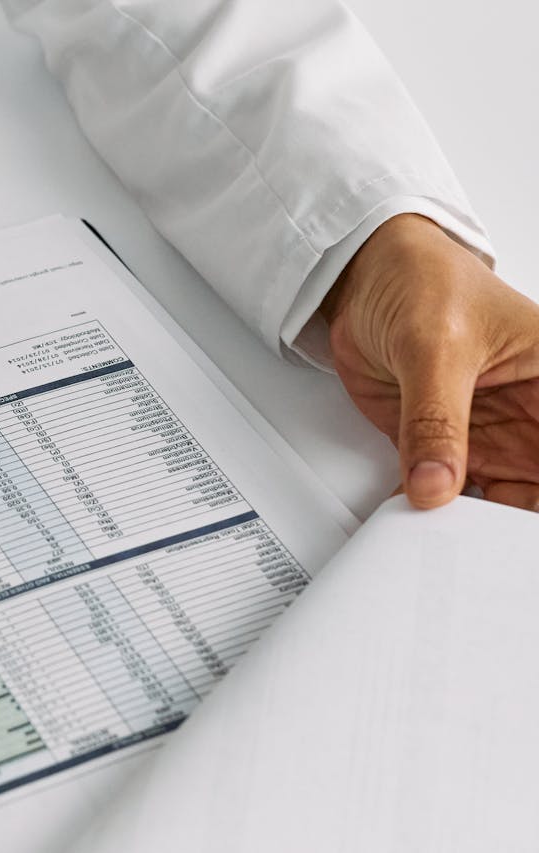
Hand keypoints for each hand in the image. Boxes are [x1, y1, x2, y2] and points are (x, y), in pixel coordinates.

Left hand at [323, 214, 538, 510]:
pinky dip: (428, 510)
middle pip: (537, 485)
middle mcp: (530, 413)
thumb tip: (436, 483)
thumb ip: (435, 419)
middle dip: (510, 522)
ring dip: (469, 524)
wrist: (364, 279)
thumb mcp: (434, 346)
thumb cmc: (421, 280)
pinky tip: (414, 522)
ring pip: (498, 500)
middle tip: (479, 544)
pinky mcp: (441, 444)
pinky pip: (444, 492)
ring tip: (444, 538)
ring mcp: (487, 433)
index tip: (516, 522)